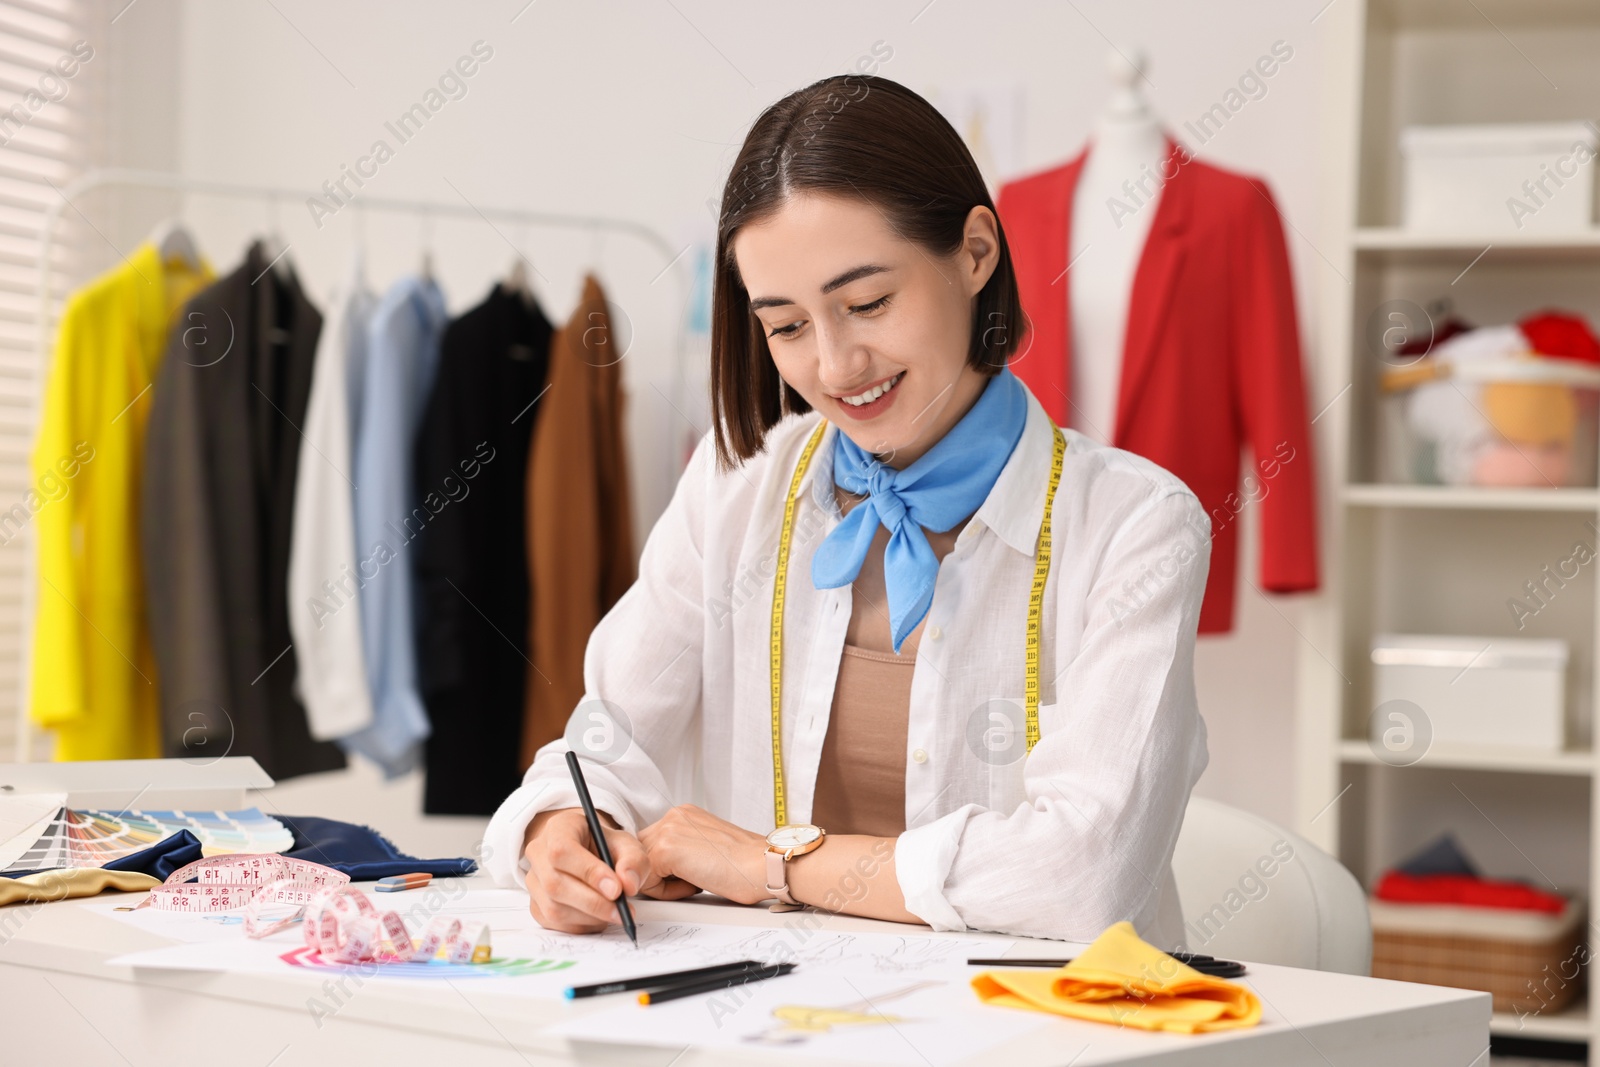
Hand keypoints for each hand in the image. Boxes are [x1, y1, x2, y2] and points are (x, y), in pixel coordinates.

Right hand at [521, 808, 696, 933]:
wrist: (592, 855)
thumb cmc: (606, 847)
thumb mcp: (627, 845)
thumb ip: (633, 860)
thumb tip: (628, 885)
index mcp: (559, 828)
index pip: (562, 850)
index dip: (588, 872)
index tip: (616, 889)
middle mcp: (539, 852)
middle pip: (555, 883)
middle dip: (593, 903)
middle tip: (622, 911)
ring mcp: (534, 880)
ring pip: (554, 908)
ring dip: (589, 917)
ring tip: (614, 912)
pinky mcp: (536, 904)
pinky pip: (554, 923)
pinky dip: (581, 925)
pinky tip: (599, 917)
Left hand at [638, 804, 770, 906]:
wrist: (764, 866)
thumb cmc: (745, 865)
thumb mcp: (707, 847)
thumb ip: (684, 849)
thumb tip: (662, 869)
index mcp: (684, 815)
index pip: (652, 844)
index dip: (666, 868)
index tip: (689, 876)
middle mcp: (674, 816)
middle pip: (642, 854)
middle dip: (660, 874)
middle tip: (692, 882)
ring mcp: (668, 830)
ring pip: (642, 868)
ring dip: (663, 883)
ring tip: (695, 882)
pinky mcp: (665, 850)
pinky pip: (647, 881)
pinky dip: (667, 892)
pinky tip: (695, 886)